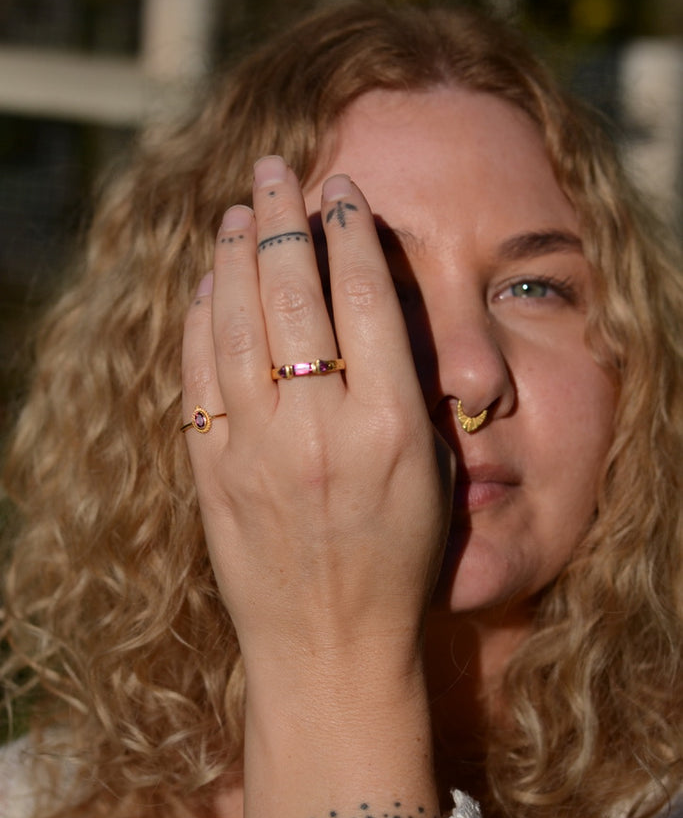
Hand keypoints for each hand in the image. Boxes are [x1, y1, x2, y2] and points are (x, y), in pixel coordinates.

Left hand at [182, 156, 451, 682]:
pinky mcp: (211, 474)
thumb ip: (406, 391)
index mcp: (389, 427)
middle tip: (274, 170)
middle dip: (283, 219)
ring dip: (233, 256)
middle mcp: (320, 430)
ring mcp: (256, 452)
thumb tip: (367, 308)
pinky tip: (206, 285)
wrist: (330, 648)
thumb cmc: (398, 563)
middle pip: (293, 294)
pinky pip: (195, 379)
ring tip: (237, 212)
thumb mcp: (432, 475)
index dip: (351, 232)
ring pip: (234, 324)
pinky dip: (198, 322)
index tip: (341, 190)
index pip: (367, 299)